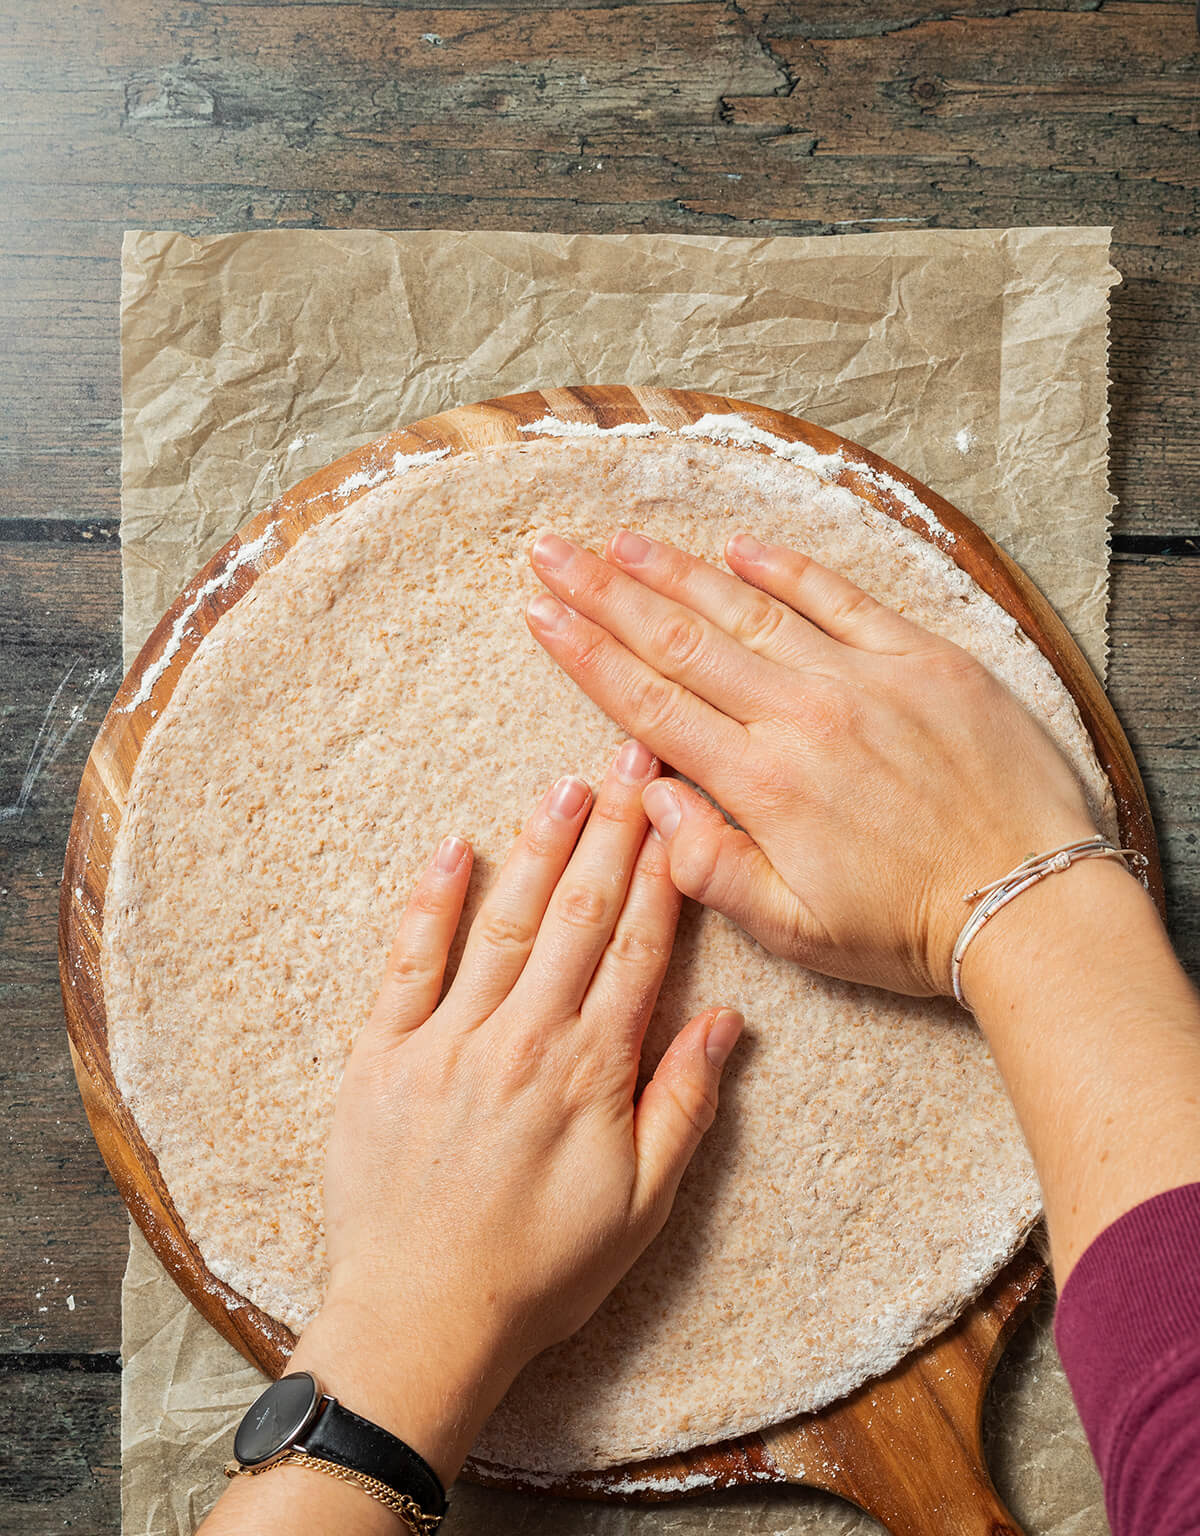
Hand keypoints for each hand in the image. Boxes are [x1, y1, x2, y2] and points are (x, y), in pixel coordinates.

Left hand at [294, 740, 740, 1480]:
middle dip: (609, 831)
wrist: (422, 1320)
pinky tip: (451, 850)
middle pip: (577, 914)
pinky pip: (408, 964)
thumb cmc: (541, 1272)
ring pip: (503, 924)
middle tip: (630, 759)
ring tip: (565, 784)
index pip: (637, 947)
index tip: (677, 809)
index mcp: (590, 1071)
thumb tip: (725, 1021)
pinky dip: (431, 904)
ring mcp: (447, 1041)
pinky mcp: (382, 1056)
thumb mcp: (642, 1206)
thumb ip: (683, 1106)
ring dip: (538, 848)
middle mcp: (522, 1038)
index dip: (660, 872)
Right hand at [525, 528, 1096, 996]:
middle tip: (550, 552)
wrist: (1029, 902)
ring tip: (620, 540)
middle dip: (605, 594)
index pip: (650, 706)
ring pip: (749, 609)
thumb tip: (651, 801)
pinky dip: (787, 569)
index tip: (539, 616)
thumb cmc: (910, 928)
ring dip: (677, 571)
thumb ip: (711, 867)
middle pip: (681, 642)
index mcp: (761, 787)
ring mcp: (862, 680)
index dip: (586, 656)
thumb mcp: (794, 931)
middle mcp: (800, 718)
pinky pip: (841, 598)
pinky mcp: (922, 660)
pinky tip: (739, 546)